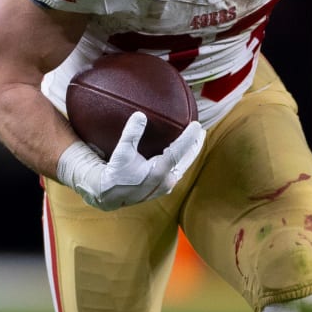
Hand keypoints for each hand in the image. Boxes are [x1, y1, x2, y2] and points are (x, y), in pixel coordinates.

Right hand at [57, 112, 205, 210]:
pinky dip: (182, 160)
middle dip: (195, 144)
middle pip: (187, 159)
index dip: (189, 137)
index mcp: (158, 171)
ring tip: (196, 141)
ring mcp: (166, 186)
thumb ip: (131, 133)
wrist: (110, 195)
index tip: (197, 124)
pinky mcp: (163, 188)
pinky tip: (182, 155)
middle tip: (201, 130)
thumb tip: (140, 115)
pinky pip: (177, 171)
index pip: (179, 151)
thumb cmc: (115, 173)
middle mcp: (166, 180)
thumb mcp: (122, 152)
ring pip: (183, 166)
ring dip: (190, 153)